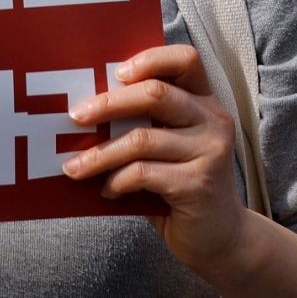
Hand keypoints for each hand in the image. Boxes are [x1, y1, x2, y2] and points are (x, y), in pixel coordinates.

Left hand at [64, 45, 261, 282]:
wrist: (221, 238)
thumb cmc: (183, 185)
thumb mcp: (169, 146)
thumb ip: (146, 123)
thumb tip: (87, 110)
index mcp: (205, 102)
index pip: (186, 59)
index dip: (150, 59)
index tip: (116, 73)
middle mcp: (213, 120)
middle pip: (155, 94)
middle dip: (108, 104)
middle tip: (75, 117)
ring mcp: (210, 152)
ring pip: (142, 139)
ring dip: (100, 154)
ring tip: (75, 167)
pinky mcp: (199, 184)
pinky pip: (144, 173)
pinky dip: (117, 180)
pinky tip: (107, 190)